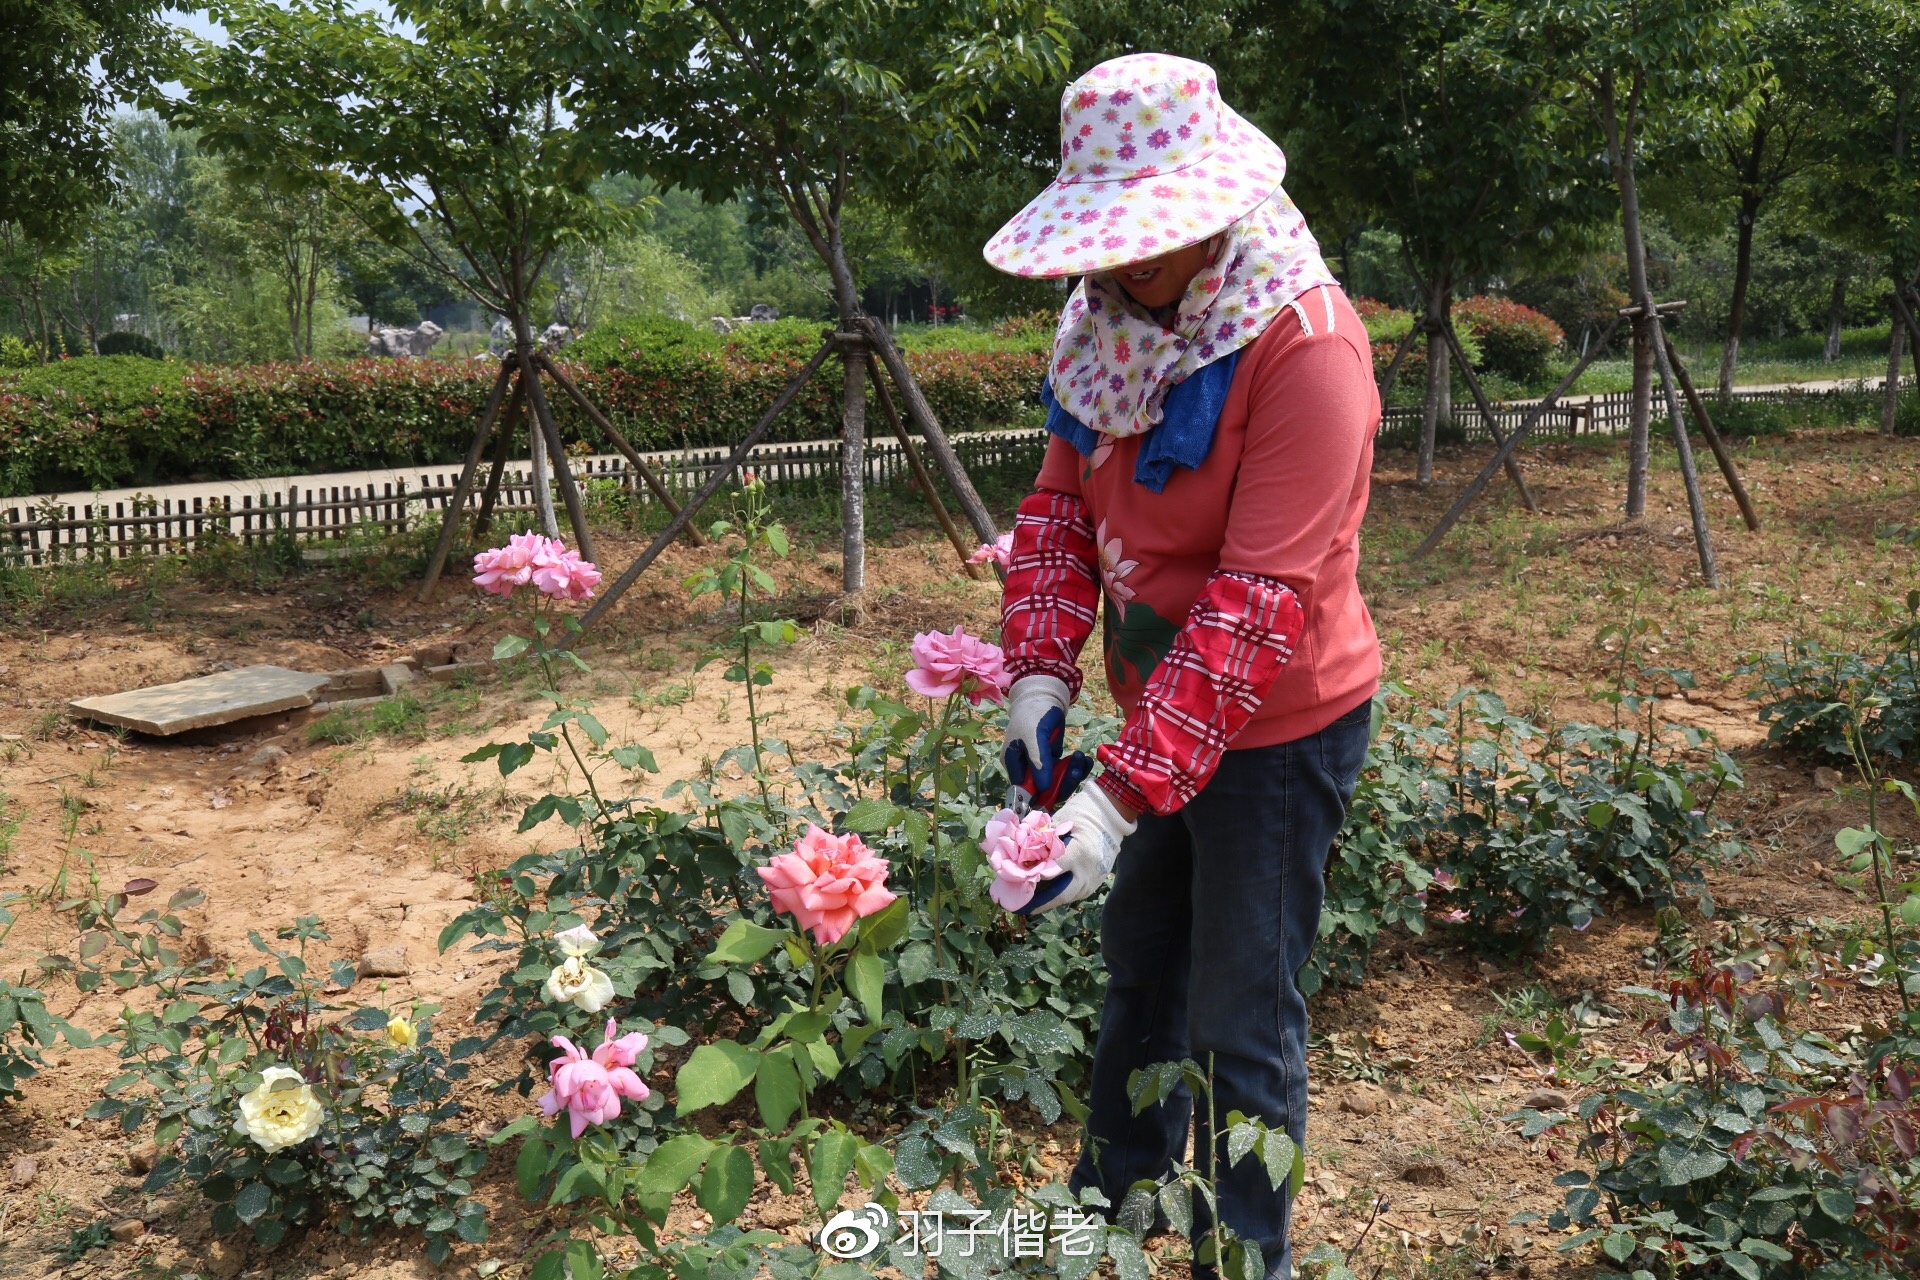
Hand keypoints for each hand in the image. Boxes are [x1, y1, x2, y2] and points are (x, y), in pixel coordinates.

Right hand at [1003, 676, 1090, 807]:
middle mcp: (1025, 768)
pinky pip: (1065, 771)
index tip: (1060, 790)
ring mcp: (1040, 765)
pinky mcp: (1052, 760)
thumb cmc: (1033, 715)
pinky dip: (1077, 767)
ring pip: (1057, 782)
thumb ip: (1038, 762)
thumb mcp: (1034, 738)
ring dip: (1073, 774)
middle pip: (1044, 789)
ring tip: (1082, 759)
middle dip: (1063, 782)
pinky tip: (1086, 760)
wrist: (1045, 697)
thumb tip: (1044, 788)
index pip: (1026, 791)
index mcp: (1013, 765)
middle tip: (1077, 769)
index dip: (1042, 795)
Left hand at [1019, 783, 1137, 915]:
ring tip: (1031, 903)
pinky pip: (1077, 892)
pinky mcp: (1098, 880)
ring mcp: (1095, 877)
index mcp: (1079, 852)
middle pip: (1061, 894)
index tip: (1016, 883)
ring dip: (1050, 901)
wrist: (1111, 814)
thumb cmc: (1082, 812)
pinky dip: (1062, 894)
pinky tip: (1048, 895)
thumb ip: (1044, 840)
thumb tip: (1023, 855)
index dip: (1033, 878)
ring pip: (1069, 897)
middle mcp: (1088, 870)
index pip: (1052, 871)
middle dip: (1040, 903)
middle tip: (1022, 907)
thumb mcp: (1060, 822)